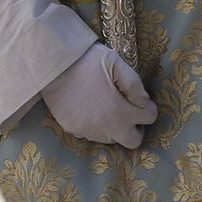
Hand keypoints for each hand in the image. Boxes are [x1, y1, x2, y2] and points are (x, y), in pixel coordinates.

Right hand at [42, 43, 157, 147]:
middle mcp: (107, 128)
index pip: (149, 119)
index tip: (140, 100)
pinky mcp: (73, 129)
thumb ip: (135, 85)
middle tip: (128, 110)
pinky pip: (91, 133)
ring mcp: (89, 131)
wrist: (52, 65)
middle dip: (135, 128)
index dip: (148, 107)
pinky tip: (88, 106)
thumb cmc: (86, 61)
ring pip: (111, 138)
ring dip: (114, 126)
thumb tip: (144, 102)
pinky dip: (95, 124)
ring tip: (106, 106)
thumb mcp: (116, 63)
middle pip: (132, 141)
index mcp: (121, 112)